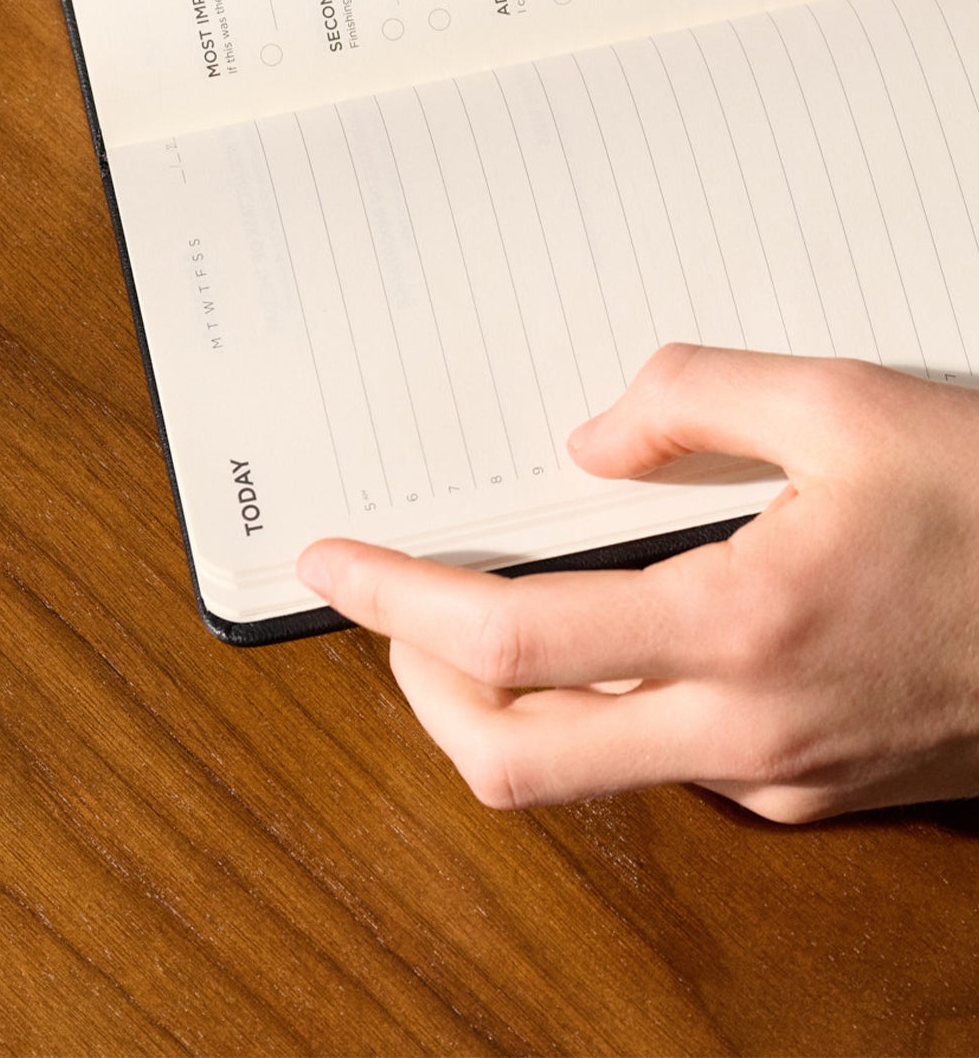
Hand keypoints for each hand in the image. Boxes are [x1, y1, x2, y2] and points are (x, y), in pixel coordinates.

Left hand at [297, 345, 978, 821]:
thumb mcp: (851, 403)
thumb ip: (698, 396)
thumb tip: (589, 438)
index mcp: (741, 625)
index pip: (512, 642)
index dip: (397, 604)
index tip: (333, 567)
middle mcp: (746, 728)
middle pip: (516, 758)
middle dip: (422, 683)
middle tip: (393, 603)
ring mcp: (778, 776)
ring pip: (589, 768)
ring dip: (512, 695)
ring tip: (494, 598)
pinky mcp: (813, 788)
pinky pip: (673, 760)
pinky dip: (609, 702)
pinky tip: (624, 627)